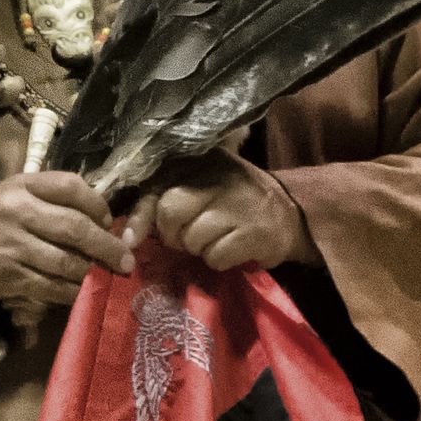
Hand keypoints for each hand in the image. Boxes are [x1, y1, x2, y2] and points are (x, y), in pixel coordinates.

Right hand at [0, 171, 133, 307]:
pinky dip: (71, 292)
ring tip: (107, 276)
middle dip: (106, 245)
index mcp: (22, 186)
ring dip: (92, 272)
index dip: (97, 204)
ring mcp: (12, 246)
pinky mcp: (8, 276)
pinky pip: (50, 287)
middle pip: (74, 227)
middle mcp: (17, 212)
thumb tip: (101, 216)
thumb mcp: (15, 192)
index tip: (110, 220)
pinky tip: (82, 292)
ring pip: (65, 261)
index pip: (70, 186)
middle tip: (125, 259)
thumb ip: (51, 198)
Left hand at [122, 151, 318, 272]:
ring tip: (215, 240)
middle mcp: (220, 175)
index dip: (140, 216)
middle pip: (170, 212)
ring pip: (192, 238)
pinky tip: (232, 249)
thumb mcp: (201, 187)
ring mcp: (239, 203)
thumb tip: (129, 234)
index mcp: (201, 160)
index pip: (156, 186)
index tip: (131, 239)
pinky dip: (218, 260)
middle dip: (172, 234)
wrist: (291, 214)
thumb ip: (164, 199)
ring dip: (198, 249)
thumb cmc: (234, 203)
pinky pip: (215, 256)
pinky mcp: (254, 231)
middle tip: (187, 238)